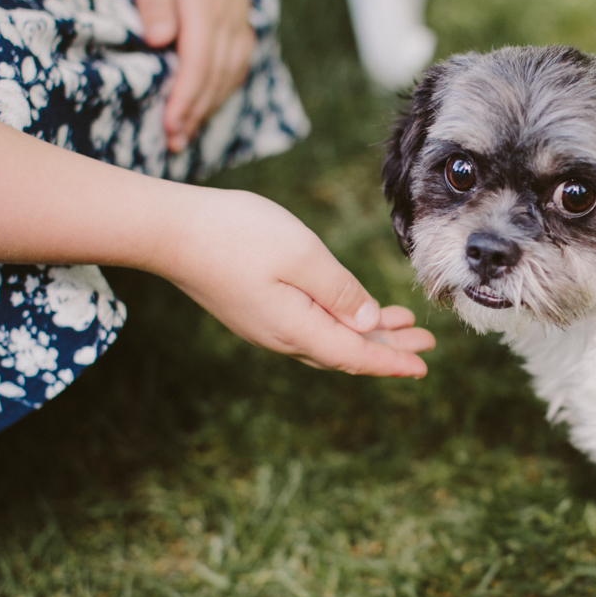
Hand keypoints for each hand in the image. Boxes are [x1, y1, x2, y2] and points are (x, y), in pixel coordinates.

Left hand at [128, 0, 252, 153]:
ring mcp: (238, 15)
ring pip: (231, 71)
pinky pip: (238, 61)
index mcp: (206, 1)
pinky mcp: (238, 17)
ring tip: (187, 133)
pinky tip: (207, 102)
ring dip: (210, 105)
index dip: (186, 98)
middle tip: (173, 144)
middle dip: (196, 112)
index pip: (199, 62)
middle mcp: (229, 13)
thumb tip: (160, 40)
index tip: (169, 127)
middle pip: (217, 74)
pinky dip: (223, 86)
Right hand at [156, 187, 435, 376]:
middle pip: (346, 350)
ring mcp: (266, 324)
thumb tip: (367, 322)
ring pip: (328, 337)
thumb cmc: (235, 235)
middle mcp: (282, 336)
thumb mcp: (301, 256)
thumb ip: (339, 291)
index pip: (356, 355)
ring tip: (401, 324)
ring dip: (366, 332)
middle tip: (427, 343)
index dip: (393, 361)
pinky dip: (340, 319)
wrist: (168, 231)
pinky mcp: (254, 309)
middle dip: (389, 347)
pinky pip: (309, 324)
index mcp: (298, 328)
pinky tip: (350, 308)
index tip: (424, 364)